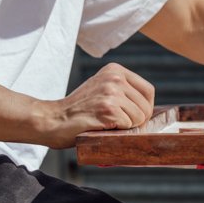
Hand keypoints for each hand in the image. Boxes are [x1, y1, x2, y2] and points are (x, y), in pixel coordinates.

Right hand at [41, 63, 155, 147]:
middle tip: (115, 122)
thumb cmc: (79, 110)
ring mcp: (111, 93)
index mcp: (115, 70)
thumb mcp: (102, 89)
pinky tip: (101, 127)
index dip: (145, 107)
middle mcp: (115, 78)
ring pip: (139, 118)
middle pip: (146, 107)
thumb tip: (150, 108)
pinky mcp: (108, 109)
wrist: (53, 119)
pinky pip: (128, 126)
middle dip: (136, 120)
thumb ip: (123, 90)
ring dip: (125, 127)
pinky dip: (117, 132)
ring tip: (106, 123)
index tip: (134, 115)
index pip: (148, 90)